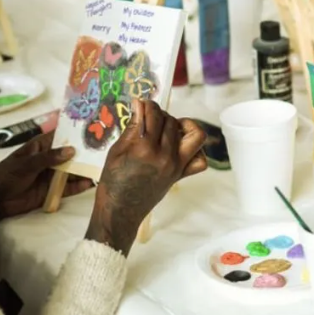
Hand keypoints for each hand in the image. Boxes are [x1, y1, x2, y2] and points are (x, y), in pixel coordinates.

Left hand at [0, 131, 94, 223]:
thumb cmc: (6, 177)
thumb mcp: (25, 164)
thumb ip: (48, 158)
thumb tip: (71, 151)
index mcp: (41, 147)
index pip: (60, 136)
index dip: (75, 133)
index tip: (93, 129)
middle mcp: (50, 159)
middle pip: (71, 154)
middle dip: (85, 153)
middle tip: (104, 150)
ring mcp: (53, 174)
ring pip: (73, 170)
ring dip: (85, 169)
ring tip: (102, 167)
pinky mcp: (54, 189)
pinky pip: (70, 187)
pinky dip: (80, 185)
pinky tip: (91, 183)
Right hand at [86, 100, 206, 255]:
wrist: (120, 210)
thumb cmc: (113, 181)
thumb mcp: (116, 151)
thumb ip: (132, 127)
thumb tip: (140, 105)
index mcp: (144, 148)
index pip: (153, 115)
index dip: (147, 105)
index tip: (142, 104)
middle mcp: (165, 156)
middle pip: (171, 122)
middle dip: (160, 115)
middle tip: (150, 118)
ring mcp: (176, 166)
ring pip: (194, 135)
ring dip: (183, 126)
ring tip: (168, 129)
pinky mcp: (181, 174)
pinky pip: (201, 159)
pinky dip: (196, 150)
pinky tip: (180, 147)